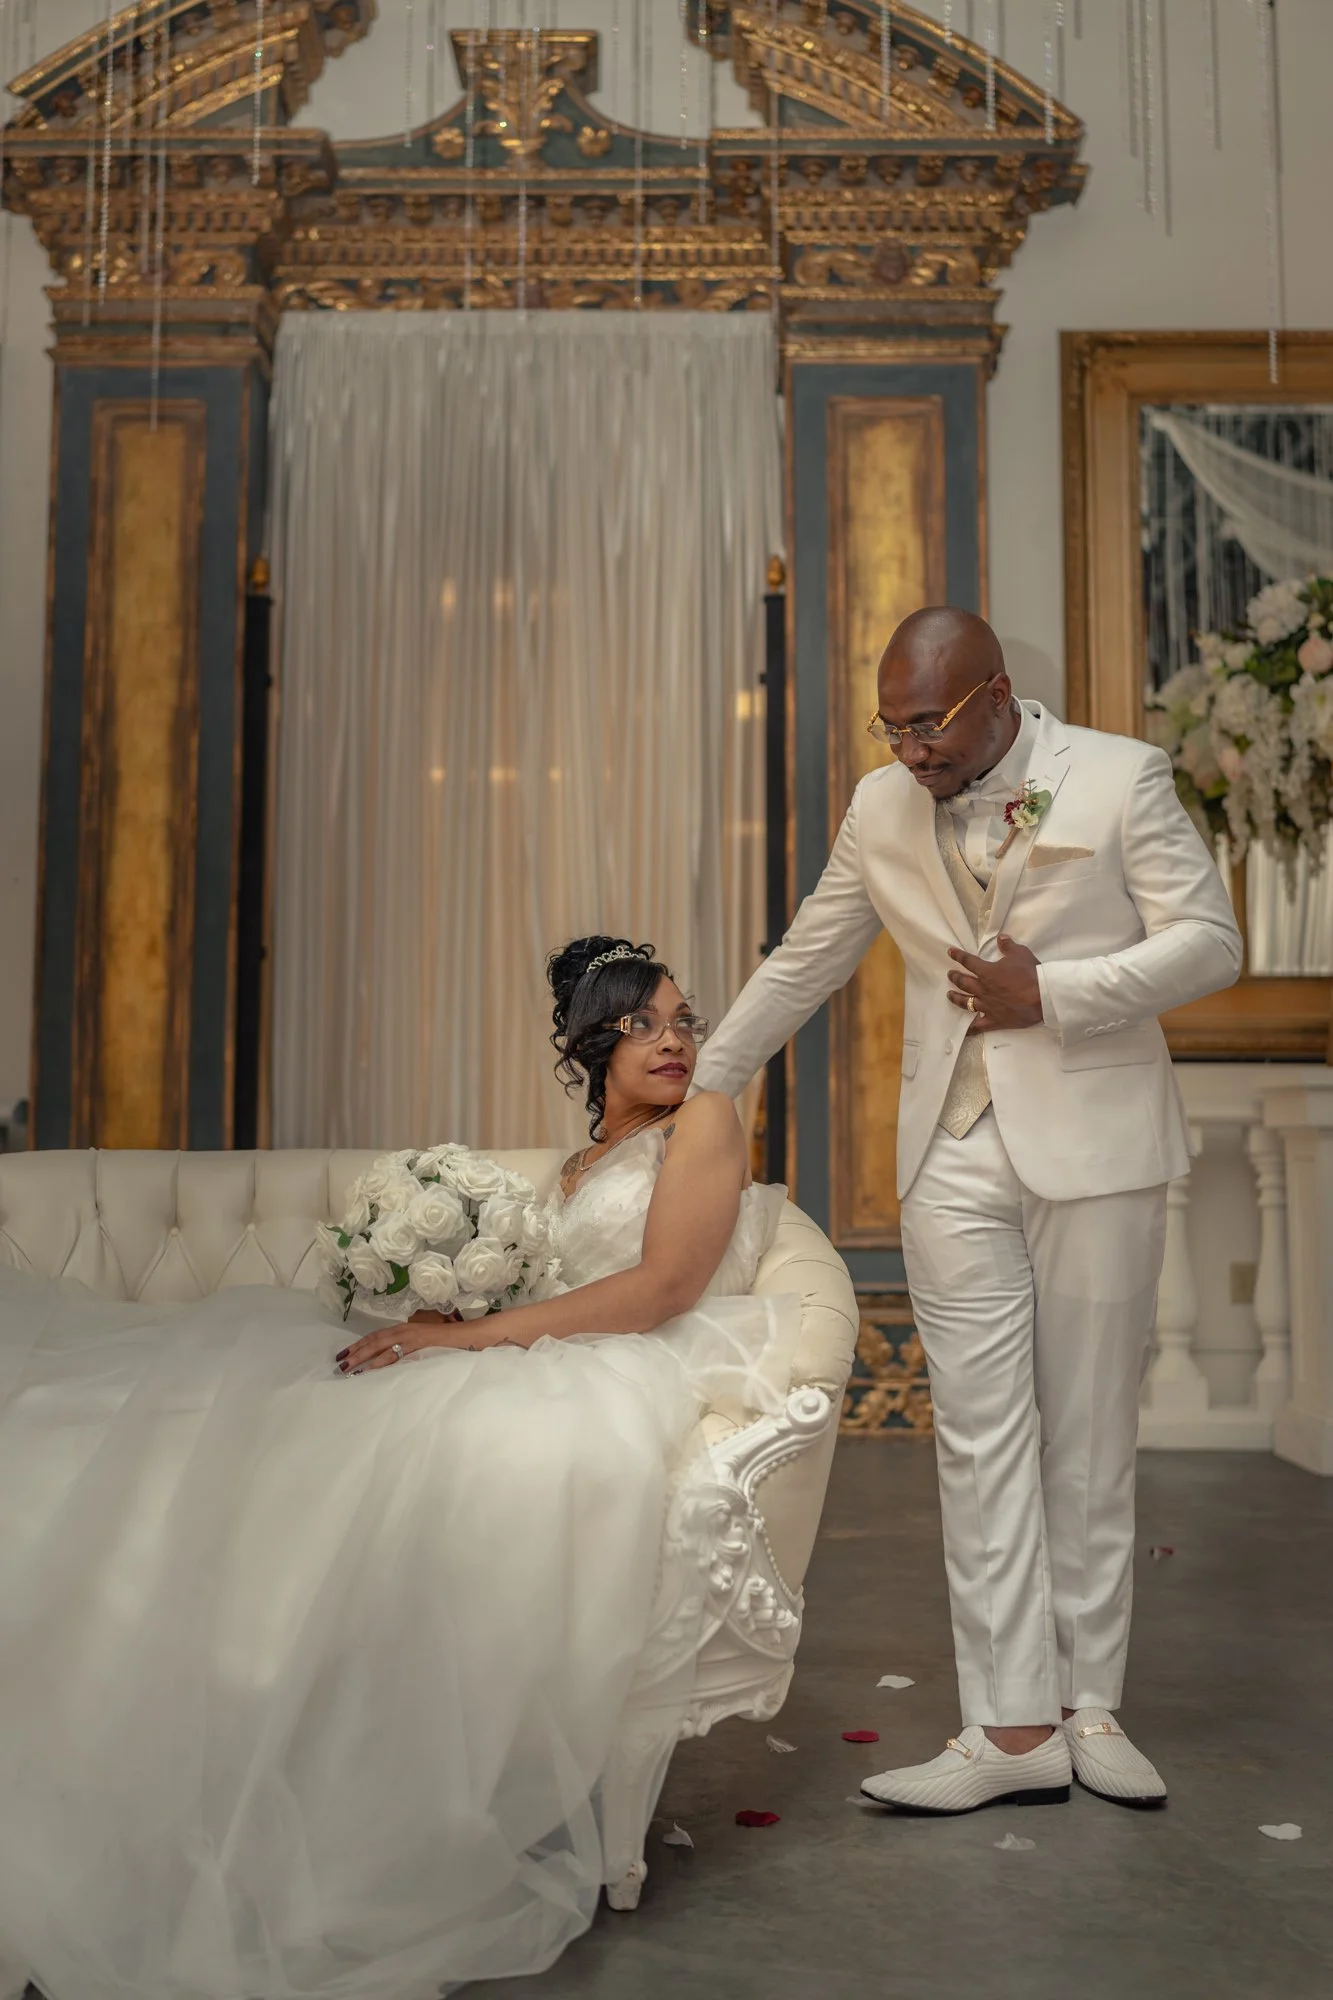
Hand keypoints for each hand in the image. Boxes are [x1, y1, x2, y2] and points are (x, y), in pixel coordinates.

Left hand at [335, 1309, 493, 1374]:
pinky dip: (381, 1361)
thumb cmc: (451, 1342)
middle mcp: (406, 1329)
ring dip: (362, 1357)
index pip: (377, 1336)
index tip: (345, 1355)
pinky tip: (370, 1369)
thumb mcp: (426, 1345)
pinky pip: (396, 1353)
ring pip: (381, 1345)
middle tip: (339, 1363)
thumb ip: (411, 1350)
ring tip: (348, 1367)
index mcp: (406, 1329)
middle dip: (355, 1352)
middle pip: (374, 1340)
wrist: (472, 1335)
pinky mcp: (419, 1343)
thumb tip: (395, 1360)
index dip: (360, 1345)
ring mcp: (412, 1335)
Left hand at [946, 936, 1043, 1032]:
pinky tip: (964, 1030)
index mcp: (987, 972)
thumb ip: (1008, 946)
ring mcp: (987, 1006)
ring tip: (950, 995)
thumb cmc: (1031, 974)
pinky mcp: (994, 1020)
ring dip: (956, 998)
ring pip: (965, 1002)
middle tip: (950, 975)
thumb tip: (1001, 938)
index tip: (950, 953)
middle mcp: (983, 989)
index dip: (958, 956)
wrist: (1042, 997)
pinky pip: (978, 1026)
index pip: (968, 962)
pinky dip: (970, 1029)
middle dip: (955, 977)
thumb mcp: (1021, 954)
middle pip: (963, 982)